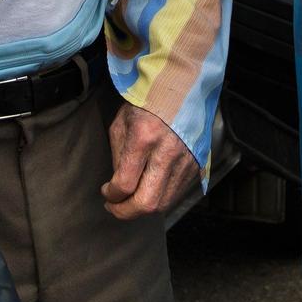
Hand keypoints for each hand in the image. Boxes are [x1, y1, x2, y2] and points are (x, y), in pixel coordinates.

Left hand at [102, 102, 200, 219]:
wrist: (182, 89)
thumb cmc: (147, 103)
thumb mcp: (122, 123)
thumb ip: (118, 155)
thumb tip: (117, 184)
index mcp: (144, 137)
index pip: (124, 184)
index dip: (111, 195)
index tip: (106, 192)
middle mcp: (167, 152)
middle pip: (146, 202)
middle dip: (126, 212)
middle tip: (115, 207)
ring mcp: (185, 161)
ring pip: (163, 203)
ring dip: (143, 208)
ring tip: (131, 200)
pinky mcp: (196, 165)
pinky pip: (176, 194)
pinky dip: (160, 198)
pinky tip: (149, 189)